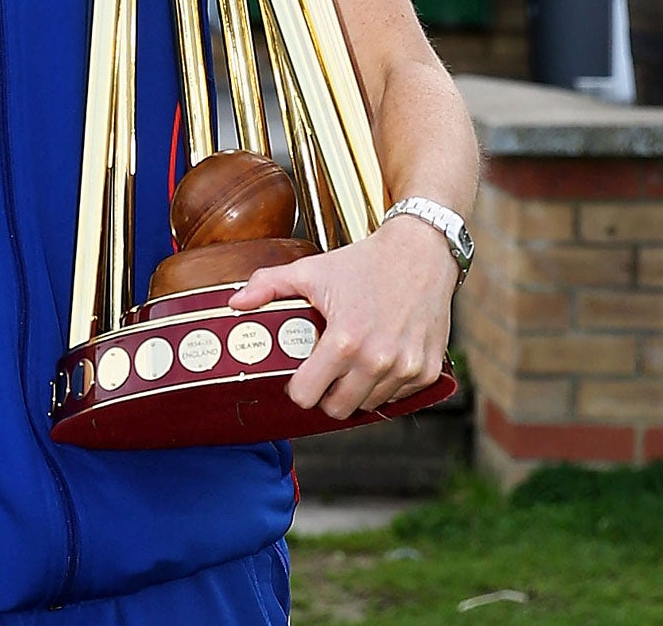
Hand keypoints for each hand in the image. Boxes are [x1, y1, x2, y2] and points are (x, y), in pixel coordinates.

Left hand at [226, 218, 456, 420]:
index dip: (298, 388)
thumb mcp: (311, 270)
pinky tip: (379, 360)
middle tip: (324, 373)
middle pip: (338, 409)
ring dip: (357, 391)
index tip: (299, 376)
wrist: (421, 252)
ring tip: (351, 364)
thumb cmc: (364, 262)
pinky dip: (386, 386)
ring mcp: (407, 368)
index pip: (308, 396)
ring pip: (369, 406)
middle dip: (326, 395)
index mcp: (344, 341)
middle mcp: (378, 360)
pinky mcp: (428, 370)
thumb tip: (235, 303)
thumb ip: (268, 286)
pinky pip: (398, 397)